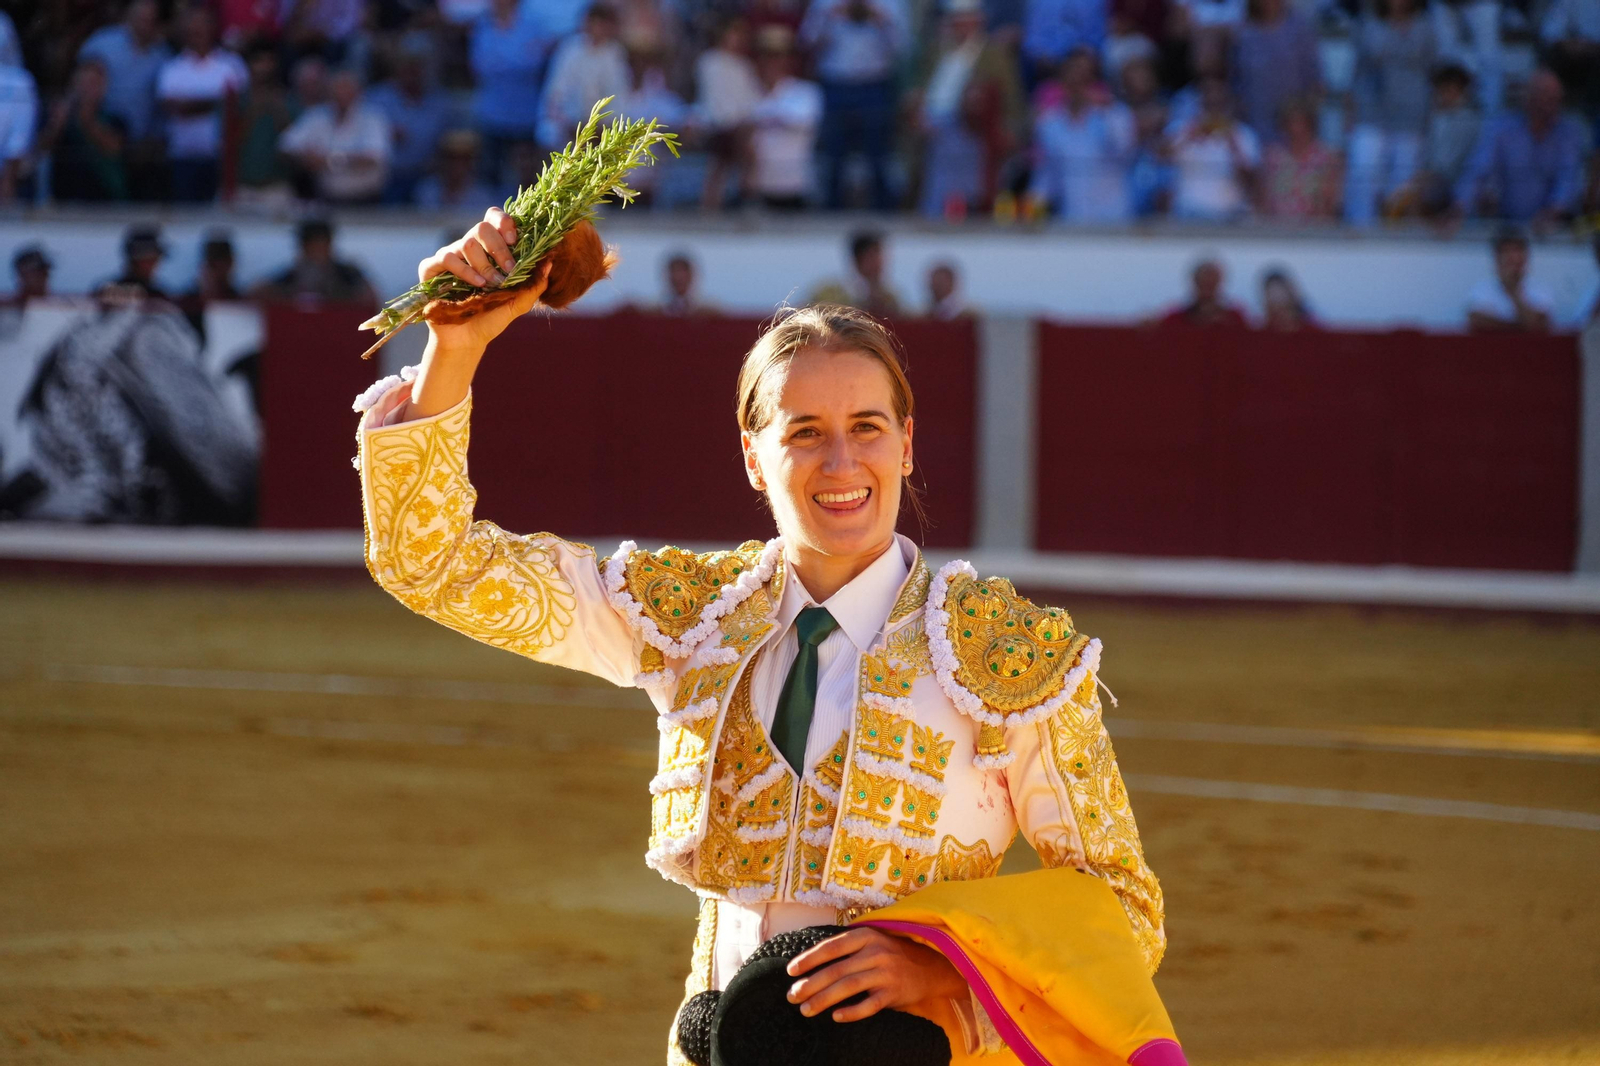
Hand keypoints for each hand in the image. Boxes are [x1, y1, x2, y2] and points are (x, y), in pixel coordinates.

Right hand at [418, 206, 550, 358]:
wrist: (467, 340)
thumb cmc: (492, 318)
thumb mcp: (518, 303)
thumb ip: (534, 284)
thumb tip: (550, 262)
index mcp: (489, 249)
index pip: (494, 218)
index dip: (504, 222)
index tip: (515, 240)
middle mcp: (468, 247)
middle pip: (482, 227)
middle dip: (499, 248)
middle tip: (509, 270)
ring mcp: (449, 256)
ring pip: (467, 243)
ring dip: (484, 265)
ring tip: (491, 285)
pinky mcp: (431, 268)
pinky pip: (446, 257)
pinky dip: (464, 271)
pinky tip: (477, 285)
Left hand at [784, 927, 966, 1022]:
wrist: (931, 967)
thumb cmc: (892, 955)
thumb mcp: (873, 941)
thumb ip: (848, 948)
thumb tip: (811, 961)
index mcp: (867, 935)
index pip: (831, 947)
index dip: (809, 959)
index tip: (790, 971)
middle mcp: (876, 951)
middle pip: (836, 969)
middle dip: (810, 984)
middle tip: (792, 996)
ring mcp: (886, 972)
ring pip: (848, 987)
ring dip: (823, 1000)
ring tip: (806, 1009)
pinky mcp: (894, 993)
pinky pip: (869, 1004)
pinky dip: (852, 1011)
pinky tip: (836, 1017)